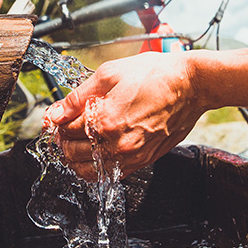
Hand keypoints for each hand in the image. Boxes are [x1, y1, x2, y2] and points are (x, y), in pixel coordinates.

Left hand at [44, 52, 204, 179]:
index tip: (59, 116)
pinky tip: (97, 151)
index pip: (66, 130)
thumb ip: (78, 96)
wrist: (191, 85)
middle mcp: (118, 144)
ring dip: (77, 158)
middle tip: (65, 128)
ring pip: (89, 170)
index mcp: (106, 120)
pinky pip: (110, 174)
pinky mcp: (144, 160)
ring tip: (77, 142)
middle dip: (64, 140)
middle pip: (73, 153)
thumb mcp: (110, 74)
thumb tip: (55, 112)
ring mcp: (132, 156)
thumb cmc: (156, 75)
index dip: (58, 122)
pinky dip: (97, 167)